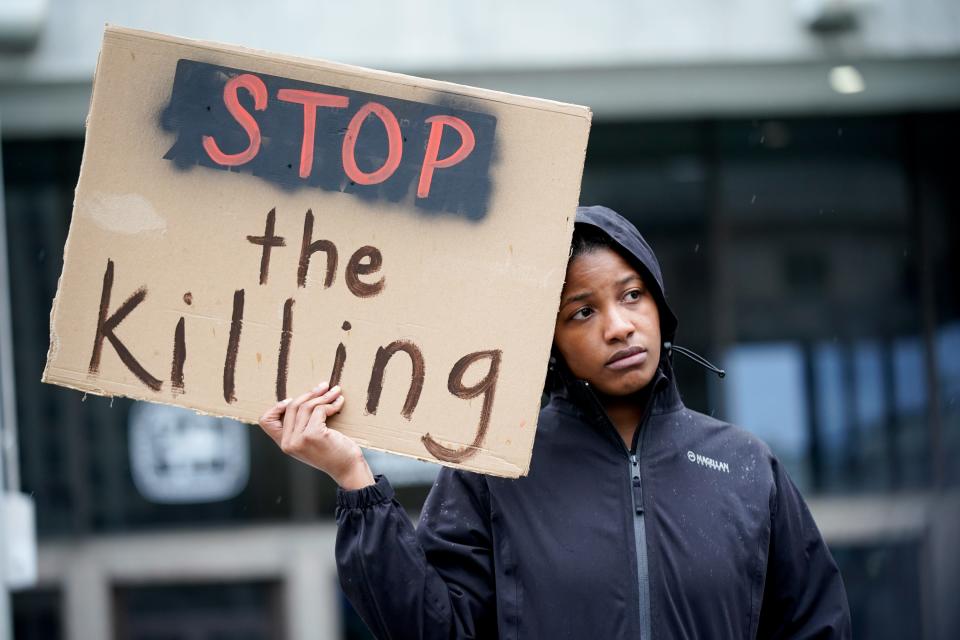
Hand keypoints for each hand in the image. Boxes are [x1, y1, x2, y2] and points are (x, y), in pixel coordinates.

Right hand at [258, 382, 374, 489]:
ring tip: (336, 391)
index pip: (266, 421)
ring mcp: (299, 439)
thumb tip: (305, 396)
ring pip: (306, 406)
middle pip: (292, 407)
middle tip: (325, 386)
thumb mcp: (311, 441)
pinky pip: (319, 410)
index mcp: (284, 444)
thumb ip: (301, 427)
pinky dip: (331, 404)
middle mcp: (288, 443)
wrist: (348, 469)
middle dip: (310, 393)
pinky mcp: (313, 435)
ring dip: (323, 396)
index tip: (294, 398)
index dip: (276, 406)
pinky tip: (339, 403)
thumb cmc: (333, 452)